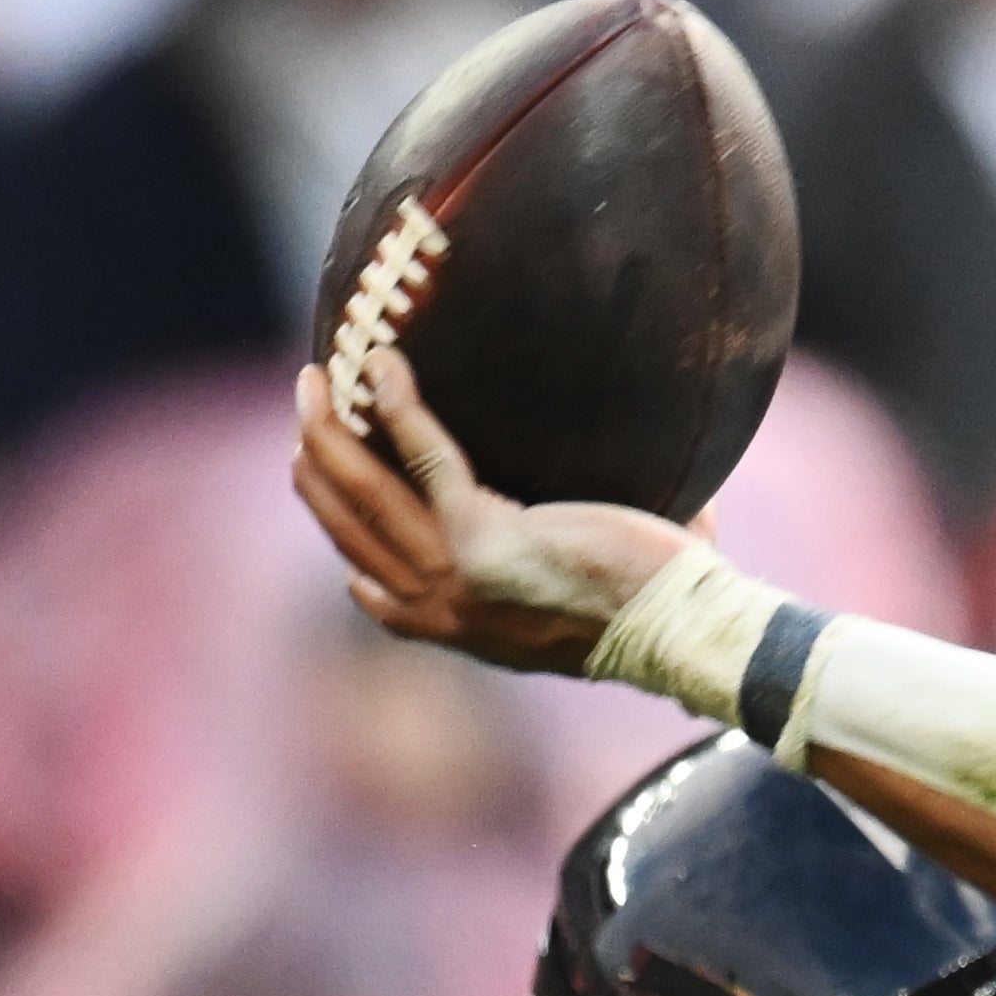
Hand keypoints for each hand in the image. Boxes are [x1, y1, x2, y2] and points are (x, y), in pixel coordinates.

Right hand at [289, 352, 695, 675]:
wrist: (688, 631)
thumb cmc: (663, 606)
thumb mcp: (582, 598)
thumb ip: (549, 565)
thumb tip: (590, 504)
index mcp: (469, 631)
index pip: (382, 593)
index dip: (345, 544)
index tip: (329, 510)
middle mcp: (451, 609)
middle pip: (353, 531)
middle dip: (318, 468)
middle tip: (306, 414)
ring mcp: (460, 573)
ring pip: (366, 493)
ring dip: (329, 430)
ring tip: (313, 382)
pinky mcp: (484, 532)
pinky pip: (423, 454)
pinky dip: (397, 405)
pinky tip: (378, 364)